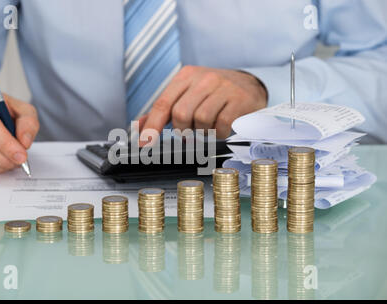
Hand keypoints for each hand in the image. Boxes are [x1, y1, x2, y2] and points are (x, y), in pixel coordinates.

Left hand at [140, 66, 267, 138]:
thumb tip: (139, 127)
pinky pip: (221, 125)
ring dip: (202, 132)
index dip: (152, 126)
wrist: (248, 85)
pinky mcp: (240, 100)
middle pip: (181, 114)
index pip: (163, 103)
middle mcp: (204, 78)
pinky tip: (221, 128)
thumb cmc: (212, 93)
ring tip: (208, 128)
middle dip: (183, 130)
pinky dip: (219, 133)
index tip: (144, 144)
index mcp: (186, 76)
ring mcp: (223, 88)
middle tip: (190, 132)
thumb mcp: (187, 94)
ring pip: (201, 120)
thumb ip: (163, 111)